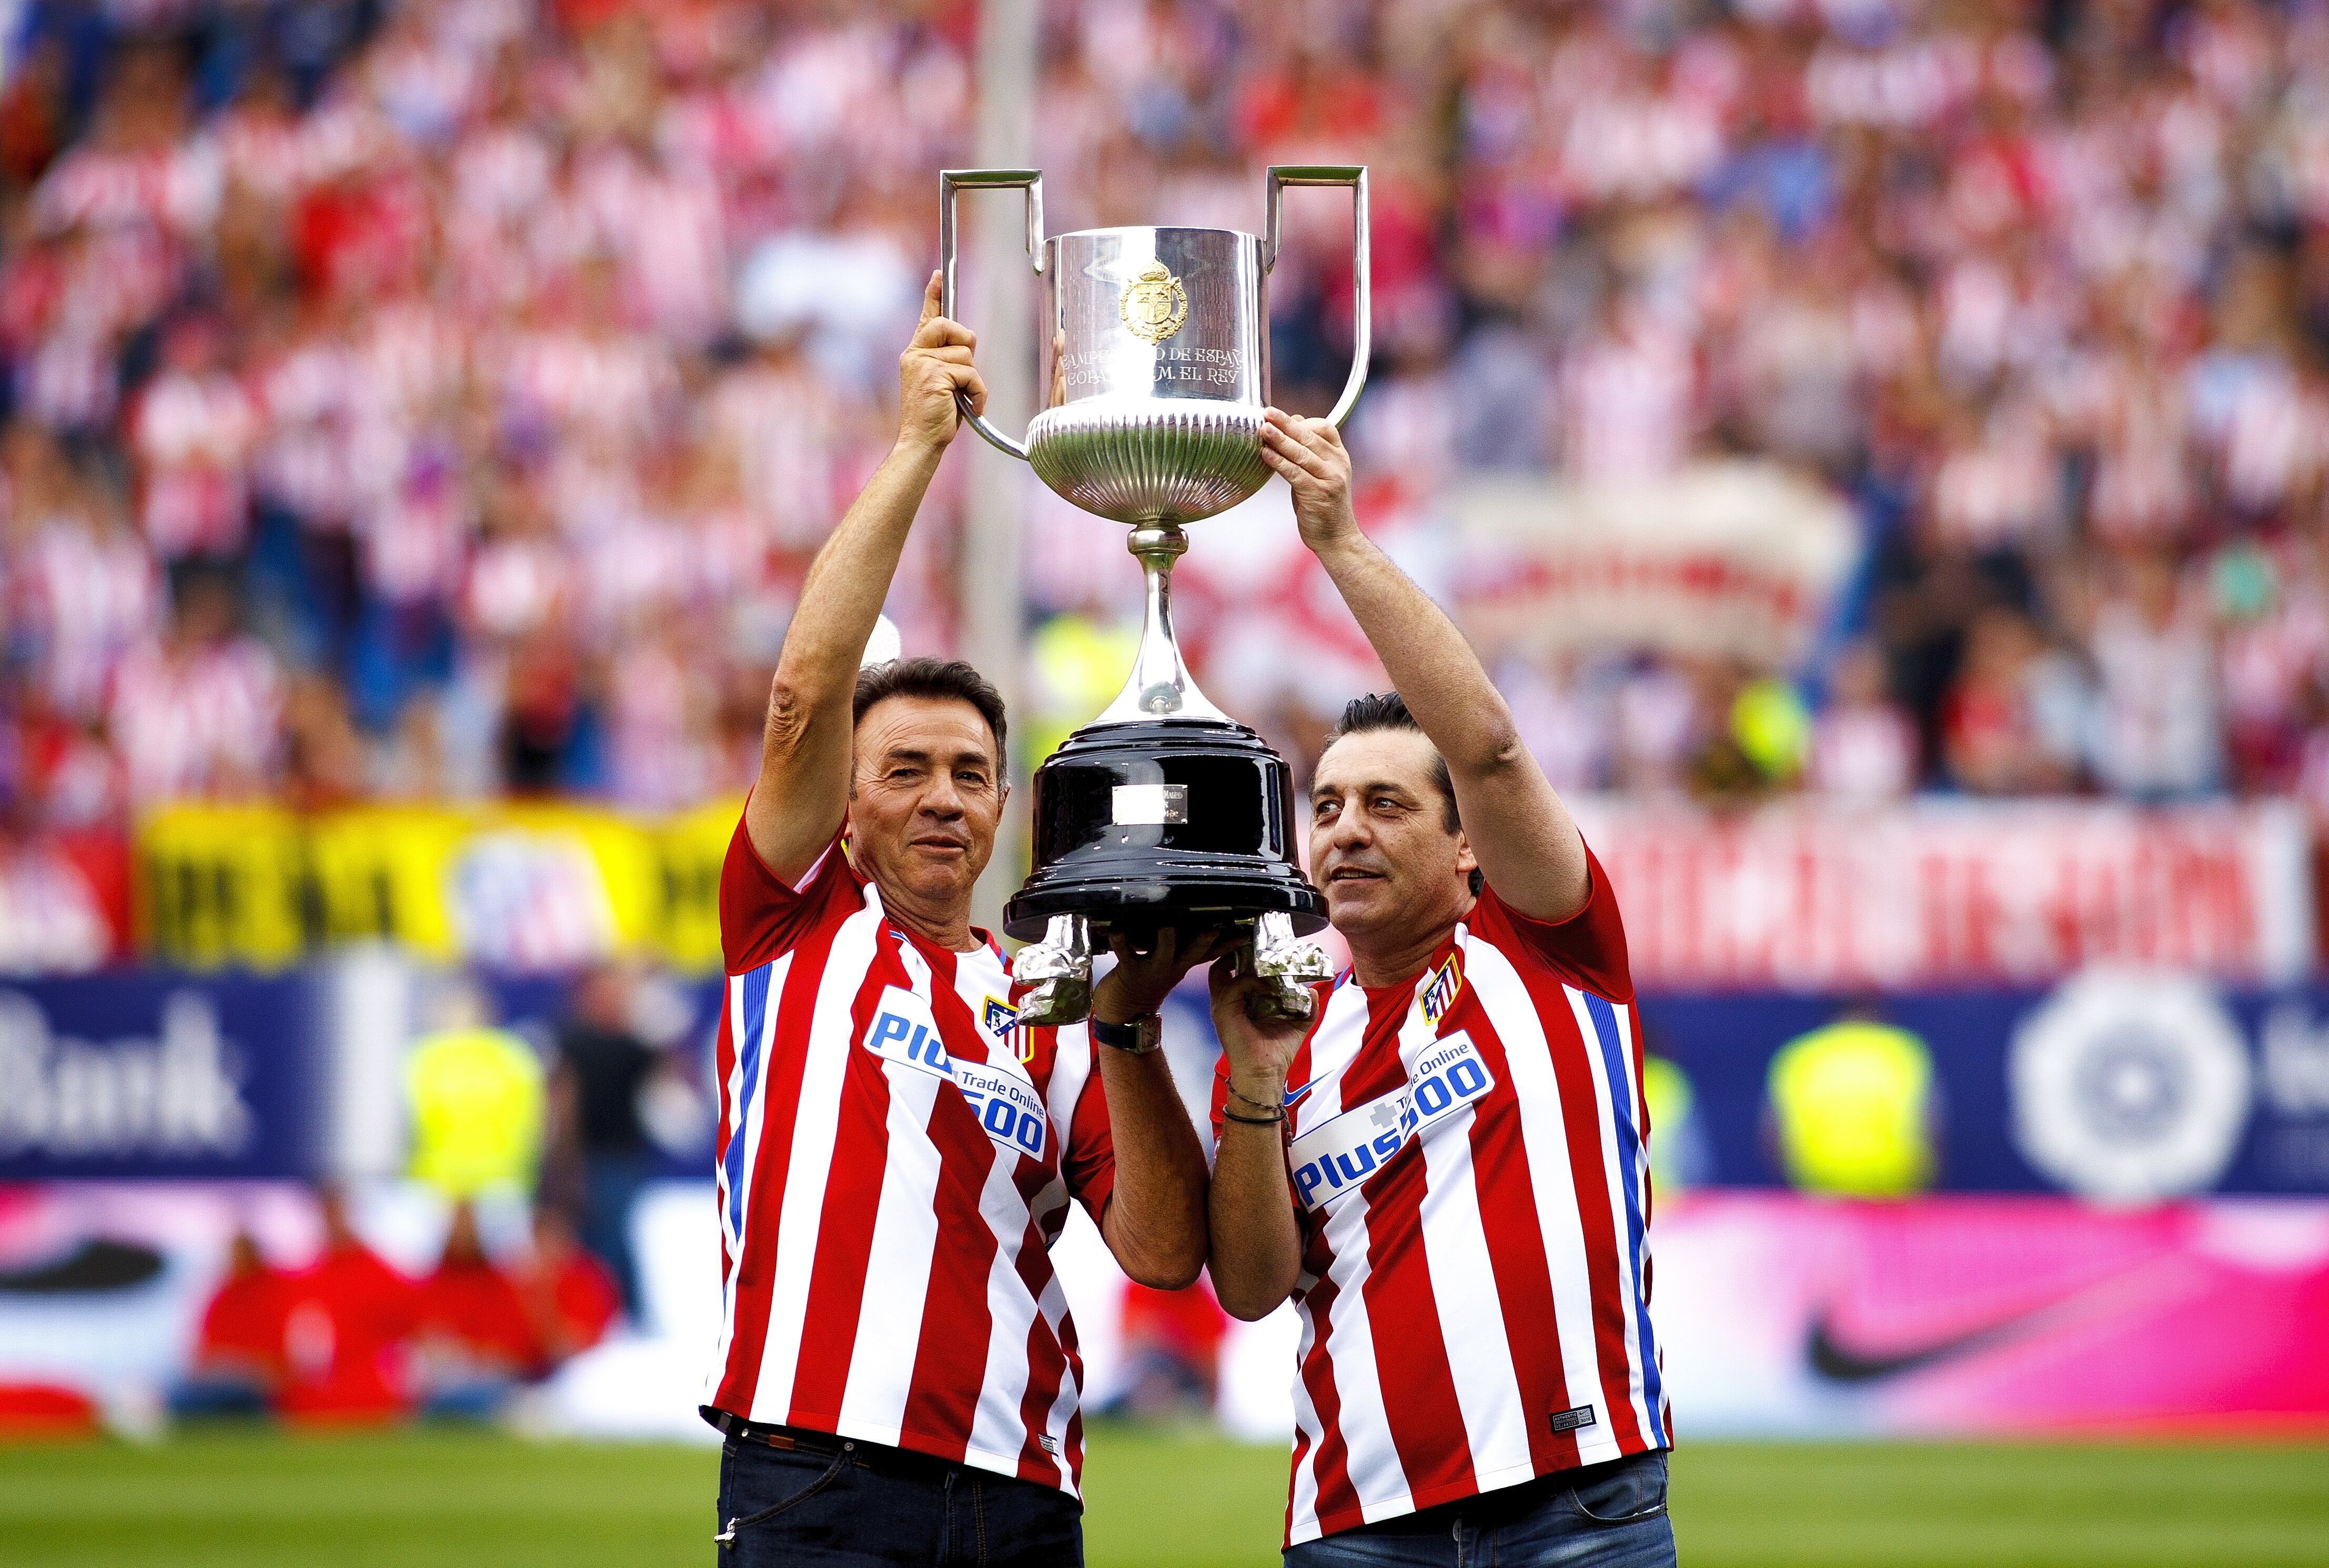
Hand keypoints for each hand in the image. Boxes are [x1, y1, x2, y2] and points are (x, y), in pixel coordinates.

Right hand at [898, 271, 987, 452]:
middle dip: (965, 344)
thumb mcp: (941, 382)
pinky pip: (971, 374)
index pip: (927, 316)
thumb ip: (949, 360)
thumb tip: (967, 343)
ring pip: (966, 354)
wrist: (921, 442)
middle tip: (963, 372)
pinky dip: (978, 393)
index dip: (934, 294)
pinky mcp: (935, 375)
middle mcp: (915, 353)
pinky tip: (969, 407)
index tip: (939, 274)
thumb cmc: (935, 416)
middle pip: (951, 326)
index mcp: (915, 353)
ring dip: (972, 380)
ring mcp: (923, 363)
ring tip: (961, 399)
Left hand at [1092, 928, 1226, 1025]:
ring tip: (1168, 925)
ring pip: (1163, 950)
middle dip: (1205, 940)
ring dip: (1166, 937)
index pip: (1211, 952)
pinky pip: (1125, 952)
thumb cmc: (1146, 985)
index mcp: (1182, 964)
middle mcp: (1171, 966)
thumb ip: (1184, 950)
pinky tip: (1118, 929)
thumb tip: (1202, 929)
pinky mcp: (1129, 969)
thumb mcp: (1172, 969)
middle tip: (1214, 928)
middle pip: (1194, 950)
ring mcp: (1151, 968)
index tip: (1245, 933)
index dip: (1229, 944)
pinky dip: (1120, 940)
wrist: (1124, 1013)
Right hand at [1207, 954, 1308, 1101]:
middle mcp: (1228, 1001)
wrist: (1265, 1074)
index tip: (1266, 951)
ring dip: (1244, 962)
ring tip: (1263, 963)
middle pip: (1223, 965)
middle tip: (1260, 948)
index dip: (1246, 957)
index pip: (1234, 970)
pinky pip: (1235, 984)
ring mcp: (1223, 1005)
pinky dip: (1252, 980)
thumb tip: (1313, 991)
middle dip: (1239, 952)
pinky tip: (1268, 987)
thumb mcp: (1297, 1024)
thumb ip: (1306, 1007)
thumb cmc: (1276, 1053)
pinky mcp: (1224, 1010)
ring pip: (1222, 969)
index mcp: (1241, 1002)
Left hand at [1260, 407, 1357, 553]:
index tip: (1278, 416)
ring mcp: (1331, 479)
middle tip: (1267, 413)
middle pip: (1310, 437)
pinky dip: (1279, 462)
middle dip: (1286, 424)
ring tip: (1262, 430)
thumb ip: (1307, 451)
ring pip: (1302, 454)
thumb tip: (1293, 421)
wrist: (1336, 538)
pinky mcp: (1319, 494)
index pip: (1325, 428)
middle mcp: (1338, 464)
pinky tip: (1265, 454)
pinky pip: (1295, 474)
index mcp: (1340, 456)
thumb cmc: (1322, 505)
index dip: (1302, 421)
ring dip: (1280, 440)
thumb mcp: (1319, 474)